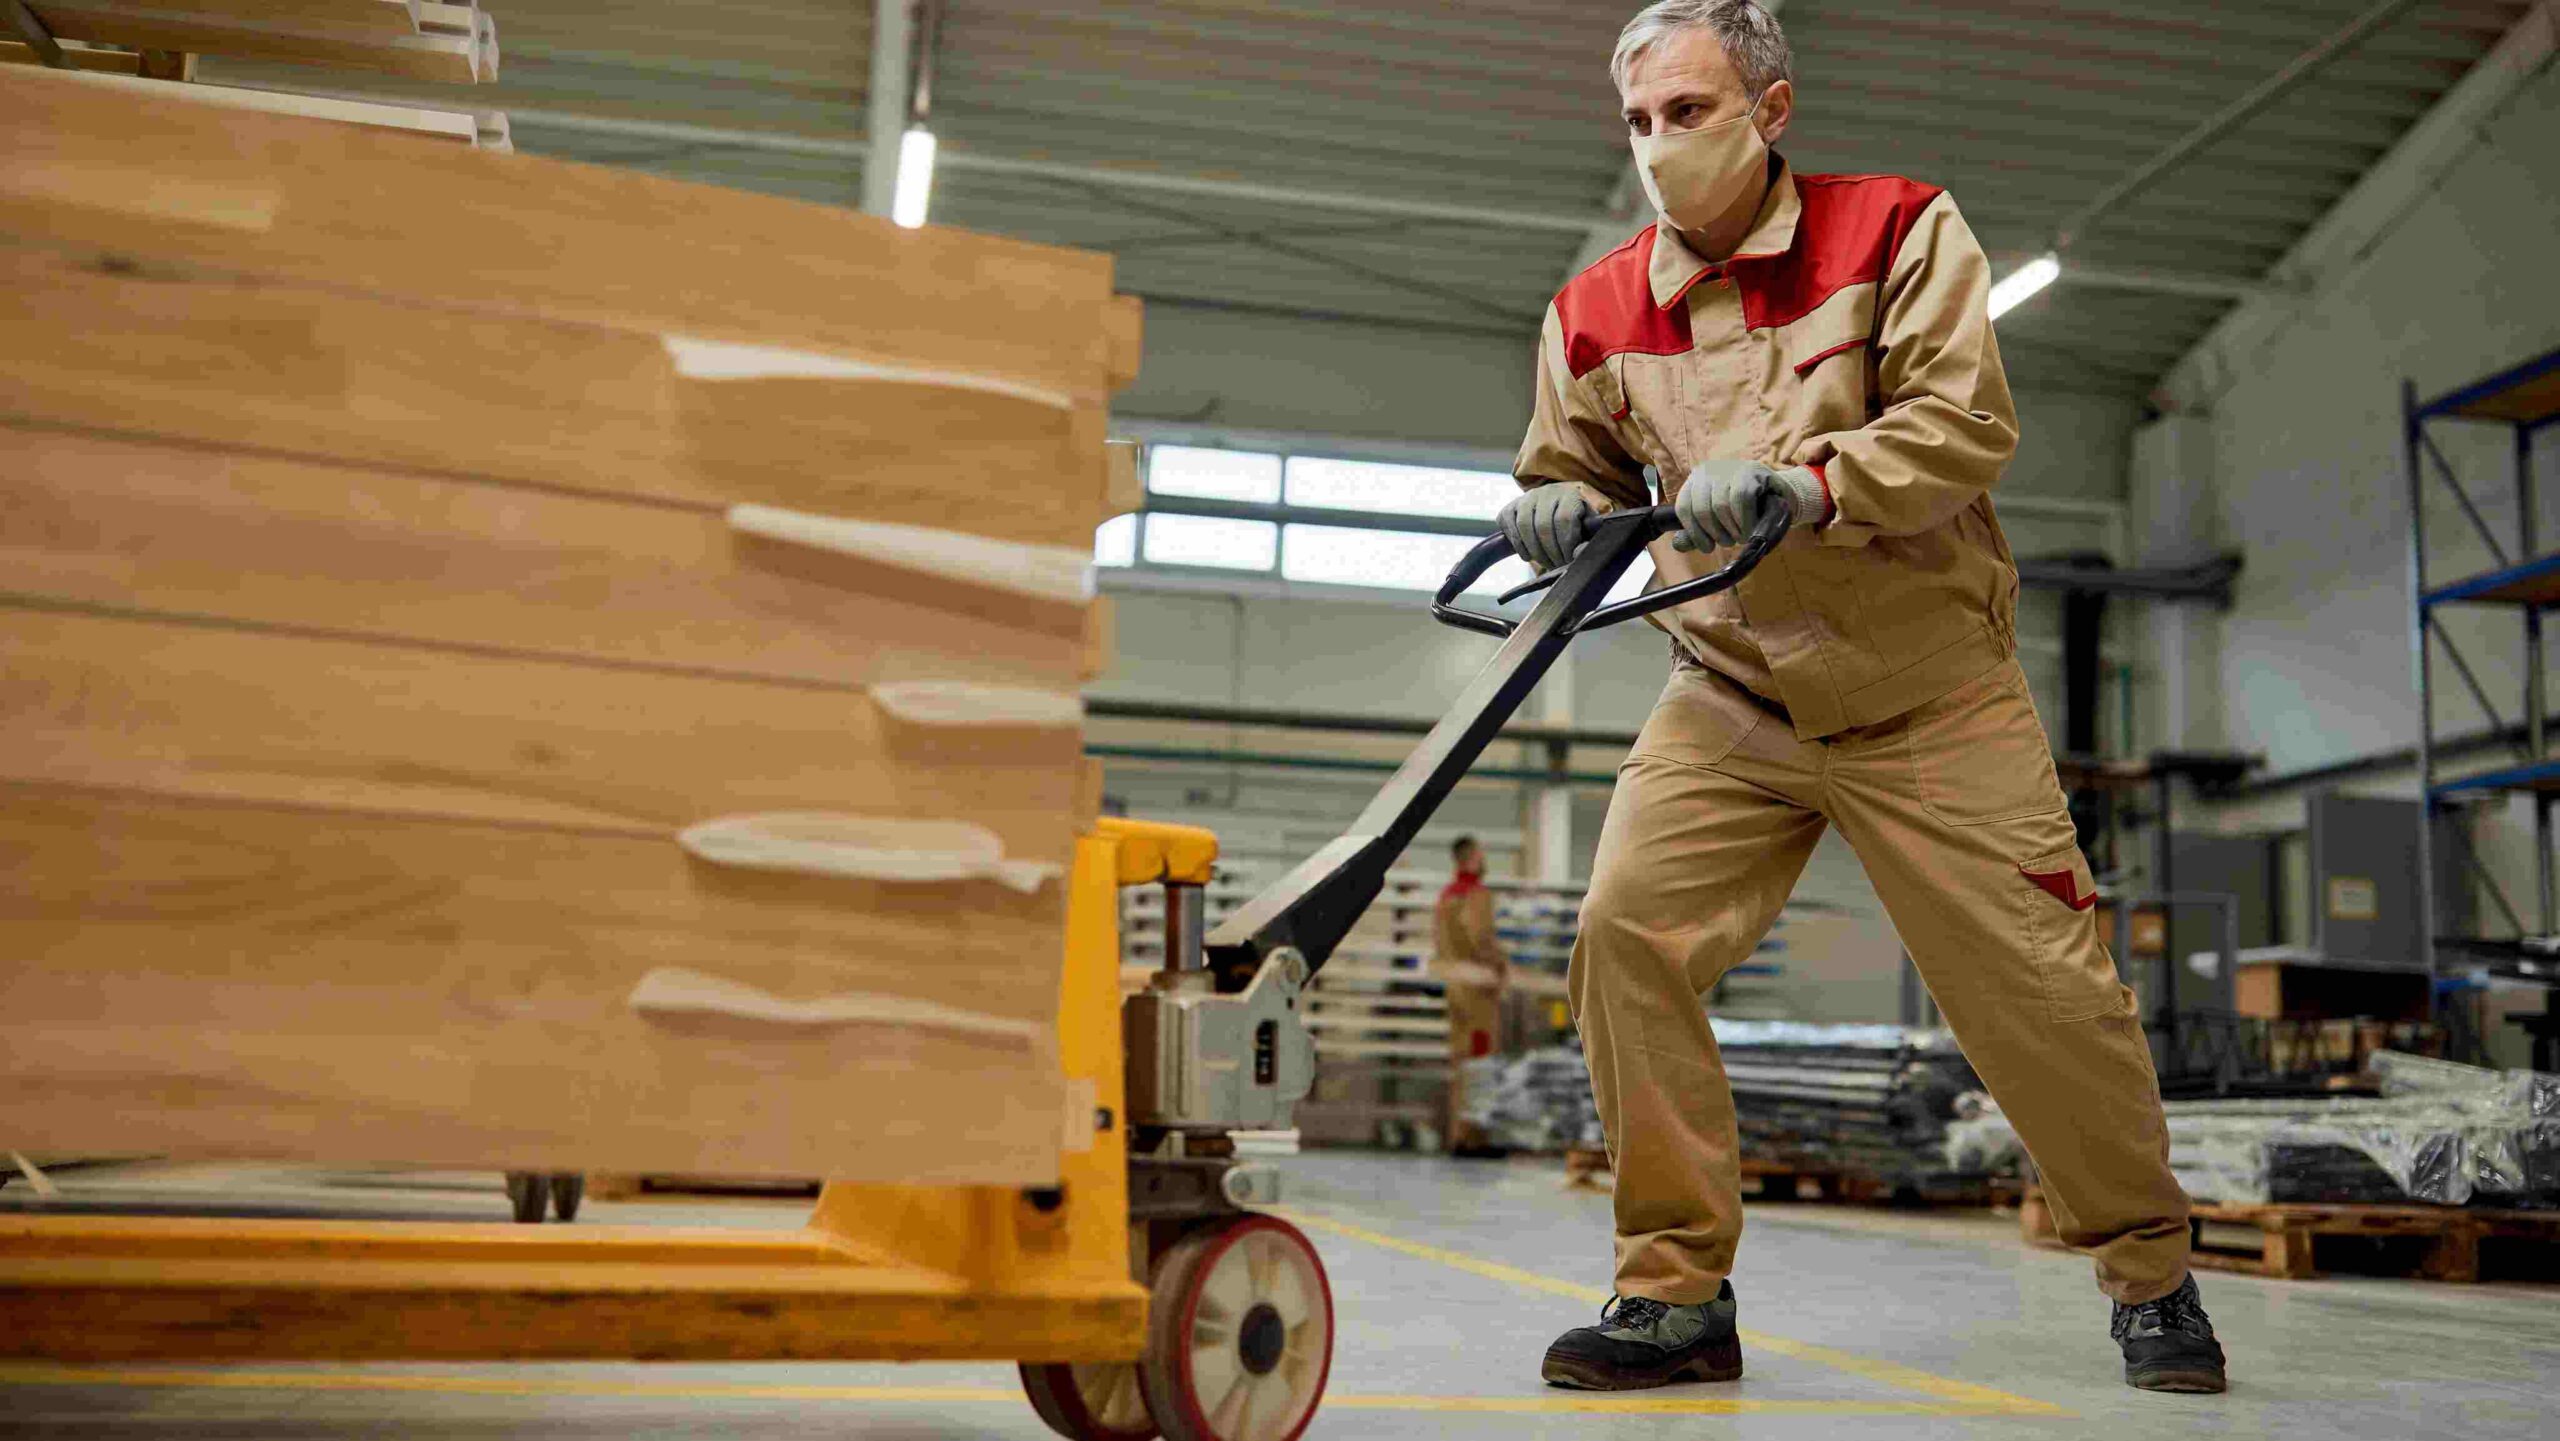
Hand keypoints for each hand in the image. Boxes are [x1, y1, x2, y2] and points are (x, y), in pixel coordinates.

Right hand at [1497, 485, 1592, 571]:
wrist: (1554, 509)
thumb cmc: (1575, 522)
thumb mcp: (1587, 527)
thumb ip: (1587, 538)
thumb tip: (1579, 552)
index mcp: (1569, 494)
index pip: (1564, 518)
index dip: (1566, 543)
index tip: (1569, 559)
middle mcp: (1546, 492)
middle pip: (1543, 525)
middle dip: (1550, 552)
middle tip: (1556, 565)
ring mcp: (1525, 498)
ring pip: (1525, 526)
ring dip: (1535, 551)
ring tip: (1545, 563)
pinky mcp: (1509, 508)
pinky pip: (1510, 528)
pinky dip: (1519, 546)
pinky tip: (1529, 556)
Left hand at [1671, 459, 1827, 551]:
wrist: (1780, 499)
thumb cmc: (1745, 513)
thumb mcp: (1718, 523)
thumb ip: (1697, 533)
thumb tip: (1679, 544)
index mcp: (1696, 481)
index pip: (1684, 507)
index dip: (1694, 532)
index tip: (1707, 547)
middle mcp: (1709, 471)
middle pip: (1702, 509)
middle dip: (1717, 533)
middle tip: (1730, 541)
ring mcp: (1730, 468)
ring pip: (1720, 505)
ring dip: (1733, 529)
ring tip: (1742, 535)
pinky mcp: (1751, 470)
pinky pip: (1741, 498)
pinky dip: (1745, 520)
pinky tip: (1751, 527)